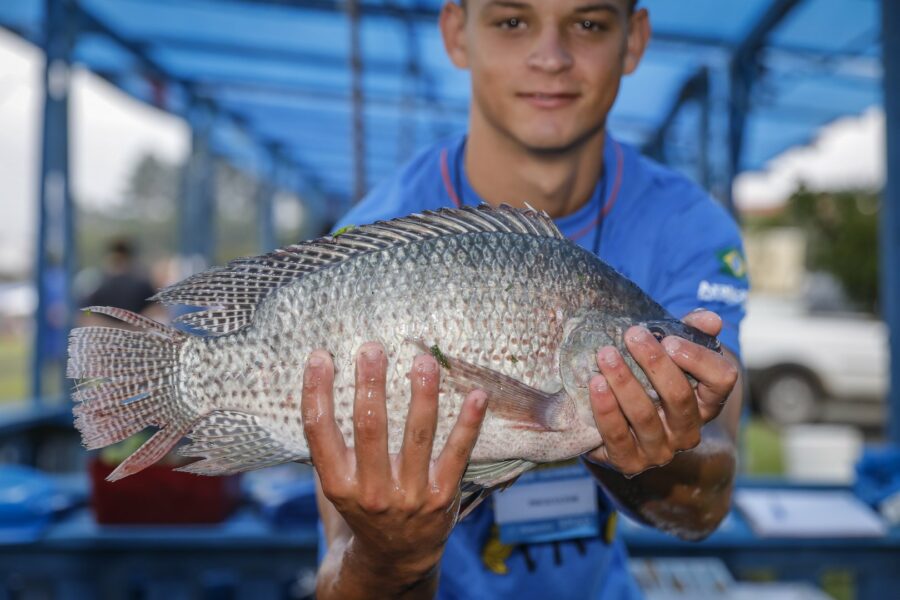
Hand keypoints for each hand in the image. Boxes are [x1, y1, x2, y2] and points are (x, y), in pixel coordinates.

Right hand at [302, 342, 487, 583]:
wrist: (396, 557)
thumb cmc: (364, 505)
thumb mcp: (337, 482)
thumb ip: (329, 444)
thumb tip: (321, 380)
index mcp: (338, 483)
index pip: (320, 430)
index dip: (317, 391)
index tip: (320, 356)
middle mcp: (371, 490)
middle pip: (369, 427)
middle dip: (370, 384)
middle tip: (372, 348)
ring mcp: (410, 494)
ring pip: (417, 434)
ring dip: (422, 394)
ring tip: (423, 361)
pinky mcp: (442, 495)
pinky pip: (458, 452)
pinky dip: (469, 422)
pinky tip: (476, 394)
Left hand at [583, 310, 738, 476]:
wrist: (612, 425)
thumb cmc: (646, 381)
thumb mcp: (669, 355)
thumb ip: (690, 332)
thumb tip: (710, 319)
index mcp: (706, 402)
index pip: (723, 380)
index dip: (699, 358)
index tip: (669, 339)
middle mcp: (688, 430)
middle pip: (679, 396)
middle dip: (654, 363)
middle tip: (632, 336)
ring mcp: (660, 450)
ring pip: (645, 415)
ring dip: (623, 382)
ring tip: (605, 355)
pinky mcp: (629, 462)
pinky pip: (617, 436)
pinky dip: (605, 409)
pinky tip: (595, 384)